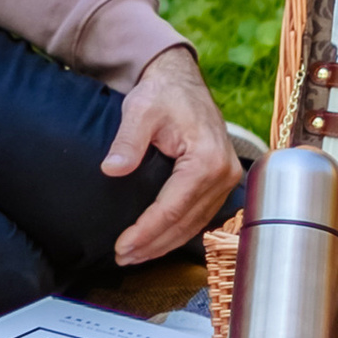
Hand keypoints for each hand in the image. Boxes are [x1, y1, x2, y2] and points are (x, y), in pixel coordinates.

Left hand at [104, 45, 242, 266]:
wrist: (180, 80)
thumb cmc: (161, 93)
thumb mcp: (140, 109)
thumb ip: (127, 141)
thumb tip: (112, 170)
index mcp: (207, 159)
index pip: (173, 208)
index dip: (146, 231)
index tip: (122, 246)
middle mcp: (224, 174)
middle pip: (186, 223)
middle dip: (153, 244)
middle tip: (122, 257)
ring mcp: (226, 180)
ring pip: (195, 224)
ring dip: (165, 242)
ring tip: (134, 255)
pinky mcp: (220, 181)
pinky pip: (199, 215)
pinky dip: (178, 230)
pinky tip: (157, 240)